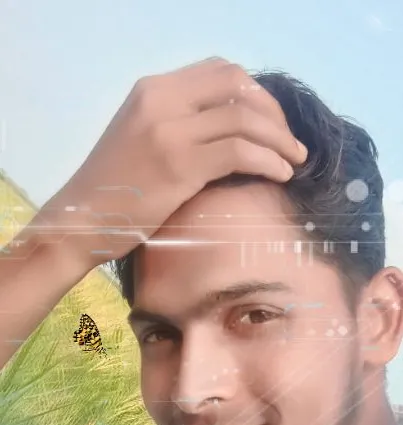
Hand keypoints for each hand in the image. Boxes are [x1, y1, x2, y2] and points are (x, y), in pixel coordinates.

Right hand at [44, 57, 306, 272]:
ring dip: (279, 139)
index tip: (270, 122)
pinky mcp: (179, 165)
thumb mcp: (141, 138)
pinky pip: (239, 152)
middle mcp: (162, 100)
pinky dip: (268, 161)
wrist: (82, 220)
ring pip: (244, 118)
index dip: (255, 93)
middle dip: (273, 112)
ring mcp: (170, 131)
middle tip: (289, 143)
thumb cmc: (114, 190)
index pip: (220, 71)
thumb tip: (228, 128)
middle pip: (238, 85)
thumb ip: (178, 123)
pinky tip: (280, 174)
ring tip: (295, 161)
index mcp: (153, 89)